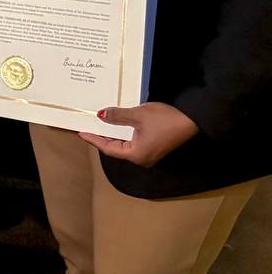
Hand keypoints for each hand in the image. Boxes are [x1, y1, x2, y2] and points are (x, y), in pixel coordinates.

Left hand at [79, 102, 198, 167]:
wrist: (191, 119)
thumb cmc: (164, 119)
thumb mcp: (137, 115)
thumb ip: (117, 117)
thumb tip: (100, 116)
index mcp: (135, 155)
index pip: (108, 148)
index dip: (94, 139)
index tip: (81, 132)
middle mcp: (141, 158)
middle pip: (116, 148)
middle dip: (102, 137)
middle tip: (88, 126)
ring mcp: (149, 153)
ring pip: (124, 144)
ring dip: (113, 134)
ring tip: (99, 123)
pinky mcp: (154, 146)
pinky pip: (133, 141)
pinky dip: (123, 132)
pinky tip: (117, 122)